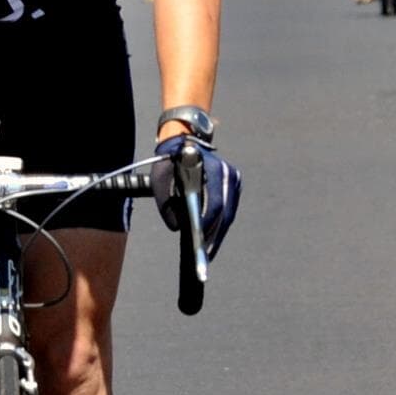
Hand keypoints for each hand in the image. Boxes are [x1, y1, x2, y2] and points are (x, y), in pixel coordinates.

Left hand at [152, 136, 241, 260]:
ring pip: (230, 212)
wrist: (184, 139)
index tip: (201, 241)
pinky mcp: (234, 184)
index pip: (216, 202)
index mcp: (213, 170)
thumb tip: (176, 228)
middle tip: (206, 255)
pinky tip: (212, 237)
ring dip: (220, 232)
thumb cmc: (170, 159)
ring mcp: (234, 179)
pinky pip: (230, 208)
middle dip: (216, 235)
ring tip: (208, 251)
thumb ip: (165, 202)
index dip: (209, 222)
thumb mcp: (161, 177)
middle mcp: (229, 174)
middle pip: (226, 211)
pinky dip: (221, 223)